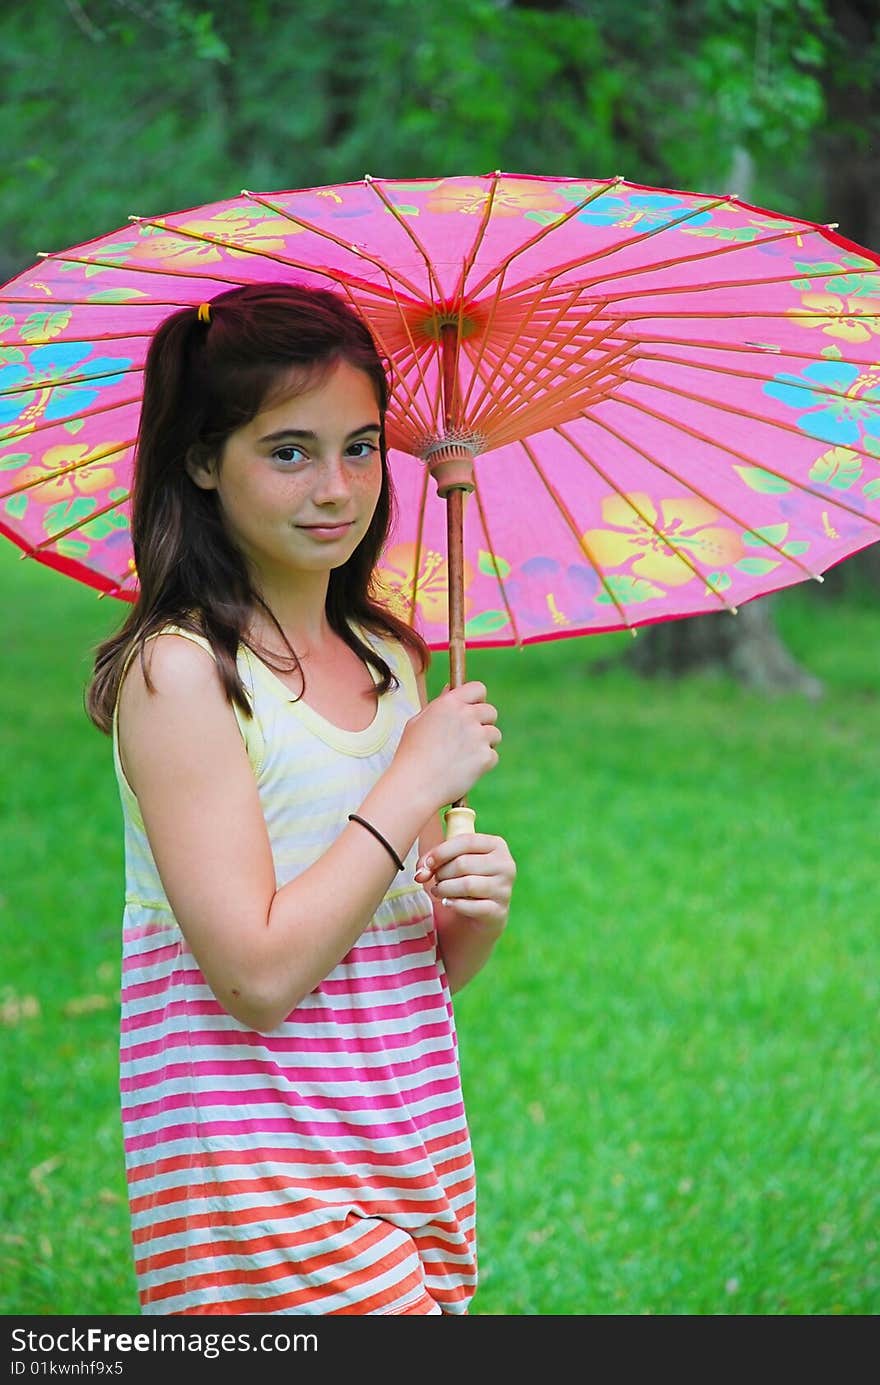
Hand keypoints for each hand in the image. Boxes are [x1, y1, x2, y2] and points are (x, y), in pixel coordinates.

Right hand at [395, 682, 500, 812]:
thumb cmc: (410, 755)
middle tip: (468, 739)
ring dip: (484, 744)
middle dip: (483, 723)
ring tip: (463, 757)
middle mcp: (466, 715)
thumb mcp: (417, 723)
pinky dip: (482, 764)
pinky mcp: (485, 757)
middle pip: (490, 711)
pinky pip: (493, 756)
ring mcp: (478, 736)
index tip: (473, 710)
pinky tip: (464, 770)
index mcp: (449, 703)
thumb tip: (450, 689)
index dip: (477, 699)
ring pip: (494, 734)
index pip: (478, 689)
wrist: (414, 786)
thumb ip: (438, 704)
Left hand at [414, 832, 515, 928]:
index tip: (427, 863)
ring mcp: (504, 889)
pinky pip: (471, 906)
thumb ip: (433, 860)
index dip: (442, 851)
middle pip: (463, 864)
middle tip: (436, 879)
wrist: (481, 912)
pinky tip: (448, 903)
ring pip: (467, 885)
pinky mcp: (499, 911)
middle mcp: (506, 865)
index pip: (467, 841)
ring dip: (445, 889)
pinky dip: (454, 904)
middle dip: (442, 873)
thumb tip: (420, 872)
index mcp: (496, 845)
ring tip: (439, 890)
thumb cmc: (465, 878)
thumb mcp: (452, 861)